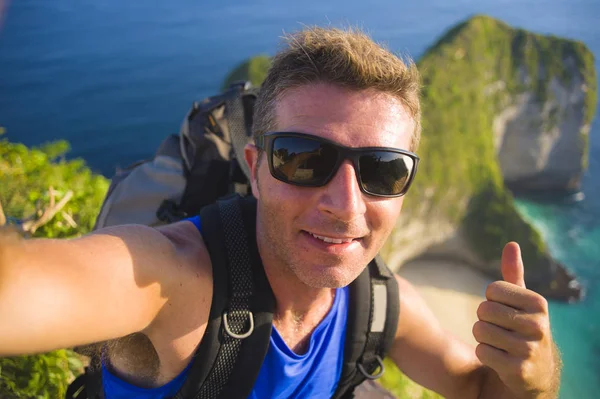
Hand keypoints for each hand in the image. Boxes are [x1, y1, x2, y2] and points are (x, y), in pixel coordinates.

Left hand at [473, 242, 560, 397]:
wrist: (536, 373)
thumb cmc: (523, 328)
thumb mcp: (522, 302)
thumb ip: (514, 273)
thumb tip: (511, 244)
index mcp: (538, 303)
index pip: (492, 289)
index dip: (491, 300)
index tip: (506, 312)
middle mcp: (538, 325)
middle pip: (483, 310)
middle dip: (484, 320)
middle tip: (501, 330)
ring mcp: (529, 349)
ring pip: (479, 330)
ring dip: (483, 338)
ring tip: (500, 344)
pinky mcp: (518, 370)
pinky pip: (481, 351)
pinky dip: (484, 354)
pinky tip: (500, 358)